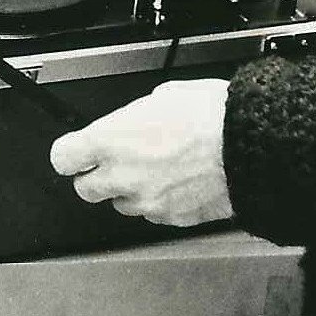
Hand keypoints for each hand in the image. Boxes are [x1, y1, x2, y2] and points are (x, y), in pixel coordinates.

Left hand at [47, 78, 233, 227]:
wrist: (252, 145)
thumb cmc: (212, 115)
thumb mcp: (163, 96)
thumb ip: (136, 115)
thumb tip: (136, 119)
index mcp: (110, 140)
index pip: (63, 159)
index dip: (70, 155)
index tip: (75, 152)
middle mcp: (123, 176)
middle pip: (85, 190)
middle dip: (96, 177)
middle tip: (115, 162)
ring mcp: (148, 202)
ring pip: (121, 205)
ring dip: (131, 190)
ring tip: (156, 169)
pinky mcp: (174, 219)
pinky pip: (155, 214)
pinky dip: (160, 202)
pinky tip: (177, 183)